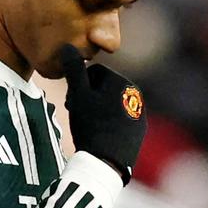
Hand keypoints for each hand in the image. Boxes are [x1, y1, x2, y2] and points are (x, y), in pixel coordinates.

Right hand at [59, 45, 146, 183]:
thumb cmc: (90, 125)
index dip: (78, 86)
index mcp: (121, 81)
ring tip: (88, 126)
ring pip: (111, 104)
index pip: (93, 73)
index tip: (71, 102)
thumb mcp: (78, 96)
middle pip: (103, 88)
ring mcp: (139, 113)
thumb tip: (68, 44)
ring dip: (97, 110)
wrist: (107, 162)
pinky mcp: (139, 130)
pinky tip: (100, 136)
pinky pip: (119, 120)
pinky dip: (108, 124)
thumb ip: (74, 69)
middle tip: (78, 114)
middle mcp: (135, 93)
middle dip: (89, 97)